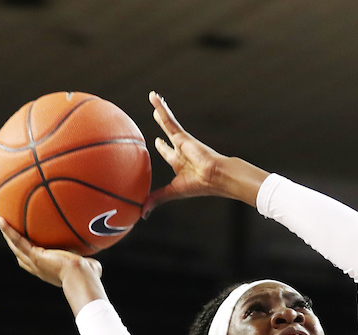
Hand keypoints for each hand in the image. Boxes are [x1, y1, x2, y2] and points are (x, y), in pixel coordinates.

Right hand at [0, 217, 100, 287]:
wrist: (82, 277)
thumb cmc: (88, 276)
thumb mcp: (87, 269)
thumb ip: (89, 265)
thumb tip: (95, 265)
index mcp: (48, 271)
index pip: (33, 264)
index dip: (27, 256)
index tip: (25, 249)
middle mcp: (38, 268)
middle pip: (21, 255)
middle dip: (14, 245)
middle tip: (8, 232)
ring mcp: (34, 262)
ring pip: (16, 246)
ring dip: (8, 234)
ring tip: (1, 221)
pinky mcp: (34, 256)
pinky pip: (18, 240)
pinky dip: (8, 230)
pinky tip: (0, 219)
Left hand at [143, 91, 229, 213]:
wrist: (215, 177)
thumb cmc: (199, 186)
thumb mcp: (173, 193)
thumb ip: (156, 199)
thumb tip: (141, 214)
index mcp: (181, 164)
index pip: (169, 154)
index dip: (162, 148)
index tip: (157, 142)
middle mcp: (182, 151)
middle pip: (169, 136)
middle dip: (163, 129)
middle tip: (156, 116)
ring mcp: (183, 141)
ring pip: (168, 123)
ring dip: (161, 111)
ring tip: (153, 97)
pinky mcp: (183, 135)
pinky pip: (169, 118)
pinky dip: (161, 107)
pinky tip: (153, 97)